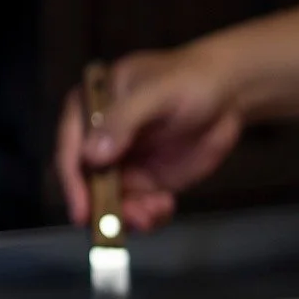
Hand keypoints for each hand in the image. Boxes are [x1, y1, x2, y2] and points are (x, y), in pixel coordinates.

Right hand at [55, 43, 242, 231]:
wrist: (227, 94)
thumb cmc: (189, 80)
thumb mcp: (157, 93)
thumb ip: (124, 120)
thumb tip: (92, 155)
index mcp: (91, 109)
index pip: (70, 150)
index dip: (73, 183)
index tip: (83, 211)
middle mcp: (101, 141)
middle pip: (89, 184)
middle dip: (105, 207)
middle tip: (131, 218)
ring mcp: (124, 163)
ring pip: (114, 202)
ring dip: (130, 215)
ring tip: (155, 211)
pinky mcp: (148, 180)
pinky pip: (139, 207)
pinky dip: (149, 215)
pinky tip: (166, 206)